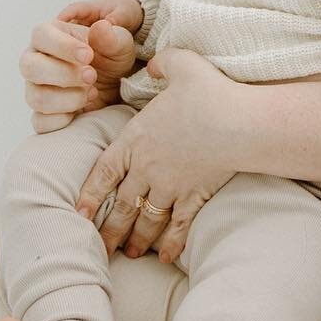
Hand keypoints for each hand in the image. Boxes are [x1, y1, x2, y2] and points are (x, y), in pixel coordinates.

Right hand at [20, 0, 143, 133]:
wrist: (116, 87)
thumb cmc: (111, 58)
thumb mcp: (120, 45)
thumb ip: (112, 37)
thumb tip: (102, 27)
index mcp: (48, 36)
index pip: (40, 34)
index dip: (63, 46)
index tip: (88, 55)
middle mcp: (35, 61)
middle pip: (29, 67)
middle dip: (64, 74)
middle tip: (92, 76)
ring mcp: (35, 89)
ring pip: (36, 97)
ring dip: (68, 98)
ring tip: (92, 92)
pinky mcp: (41, 115)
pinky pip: (40, 122)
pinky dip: (63, 119)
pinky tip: (82, 110)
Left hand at [75, 49, 239, 260]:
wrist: (241, 123)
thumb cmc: (210, 93)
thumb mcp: (181, 64)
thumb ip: (162, 64)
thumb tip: (153, 65)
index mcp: (136, 139)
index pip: (103, 172)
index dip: (89, 195)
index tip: (79, 213)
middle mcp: (147, 168)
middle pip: (122, 204)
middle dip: (110, 228)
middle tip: (100, 246)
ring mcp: (171, 185)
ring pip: (146, 219)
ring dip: (136, 239)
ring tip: (129, 253)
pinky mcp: (195, 196)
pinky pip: (178, 226)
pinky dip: (170, 243)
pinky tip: (165, 257)